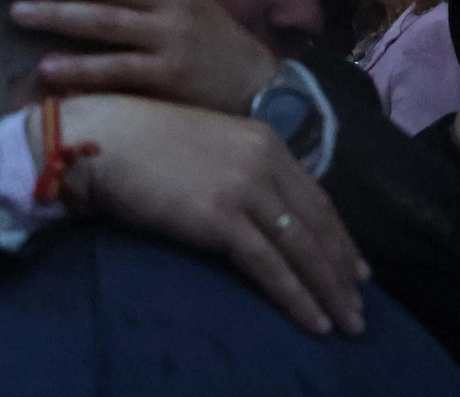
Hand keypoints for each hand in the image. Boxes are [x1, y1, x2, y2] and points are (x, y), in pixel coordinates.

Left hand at [8, 0, 276, 113]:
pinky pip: (118, 69)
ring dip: (59, 15)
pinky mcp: (171, 75)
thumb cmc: (203, 30)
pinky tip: (48, 67)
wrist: (254, 82)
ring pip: (107, 20)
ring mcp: (170, 36)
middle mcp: (169, 0)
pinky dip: (82, 68)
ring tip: (19, 12)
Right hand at [39, 94, 368, 336]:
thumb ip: (239, 166)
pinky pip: (271, 267)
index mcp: (263, 139)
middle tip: (359, 305)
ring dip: (330, 292)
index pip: (317, 197)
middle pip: (318, 225)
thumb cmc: (139, 138)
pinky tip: (314, 322)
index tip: (356, 267)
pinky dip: (297, 298)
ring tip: (348, 324)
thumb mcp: (206, 142)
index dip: (340, 236)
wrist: (100, 137)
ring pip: (303, 250)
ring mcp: (245, 189)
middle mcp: (264, 162)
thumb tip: (260, 207)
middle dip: (343, 271)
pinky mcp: (222, 218)